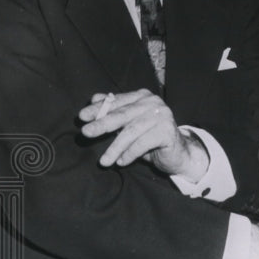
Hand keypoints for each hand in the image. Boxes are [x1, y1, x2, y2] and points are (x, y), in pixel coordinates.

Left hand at [78, 89, 208, 179]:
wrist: (177, 153)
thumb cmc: (149, 137)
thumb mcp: (129, 124)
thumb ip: (114, 111)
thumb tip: (94, 98)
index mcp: (142, 97)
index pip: (116, 101)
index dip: (98, 109)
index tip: (81, 117)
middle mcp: (153, 103)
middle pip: (123, 114)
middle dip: (102, 124)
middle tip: (86, 133)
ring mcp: (162, 116)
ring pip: (131, 131)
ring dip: (115, 147)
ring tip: (104, 161)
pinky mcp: (167, 131)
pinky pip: (143, 143)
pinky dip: (130, 154)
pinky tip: (121, 162)